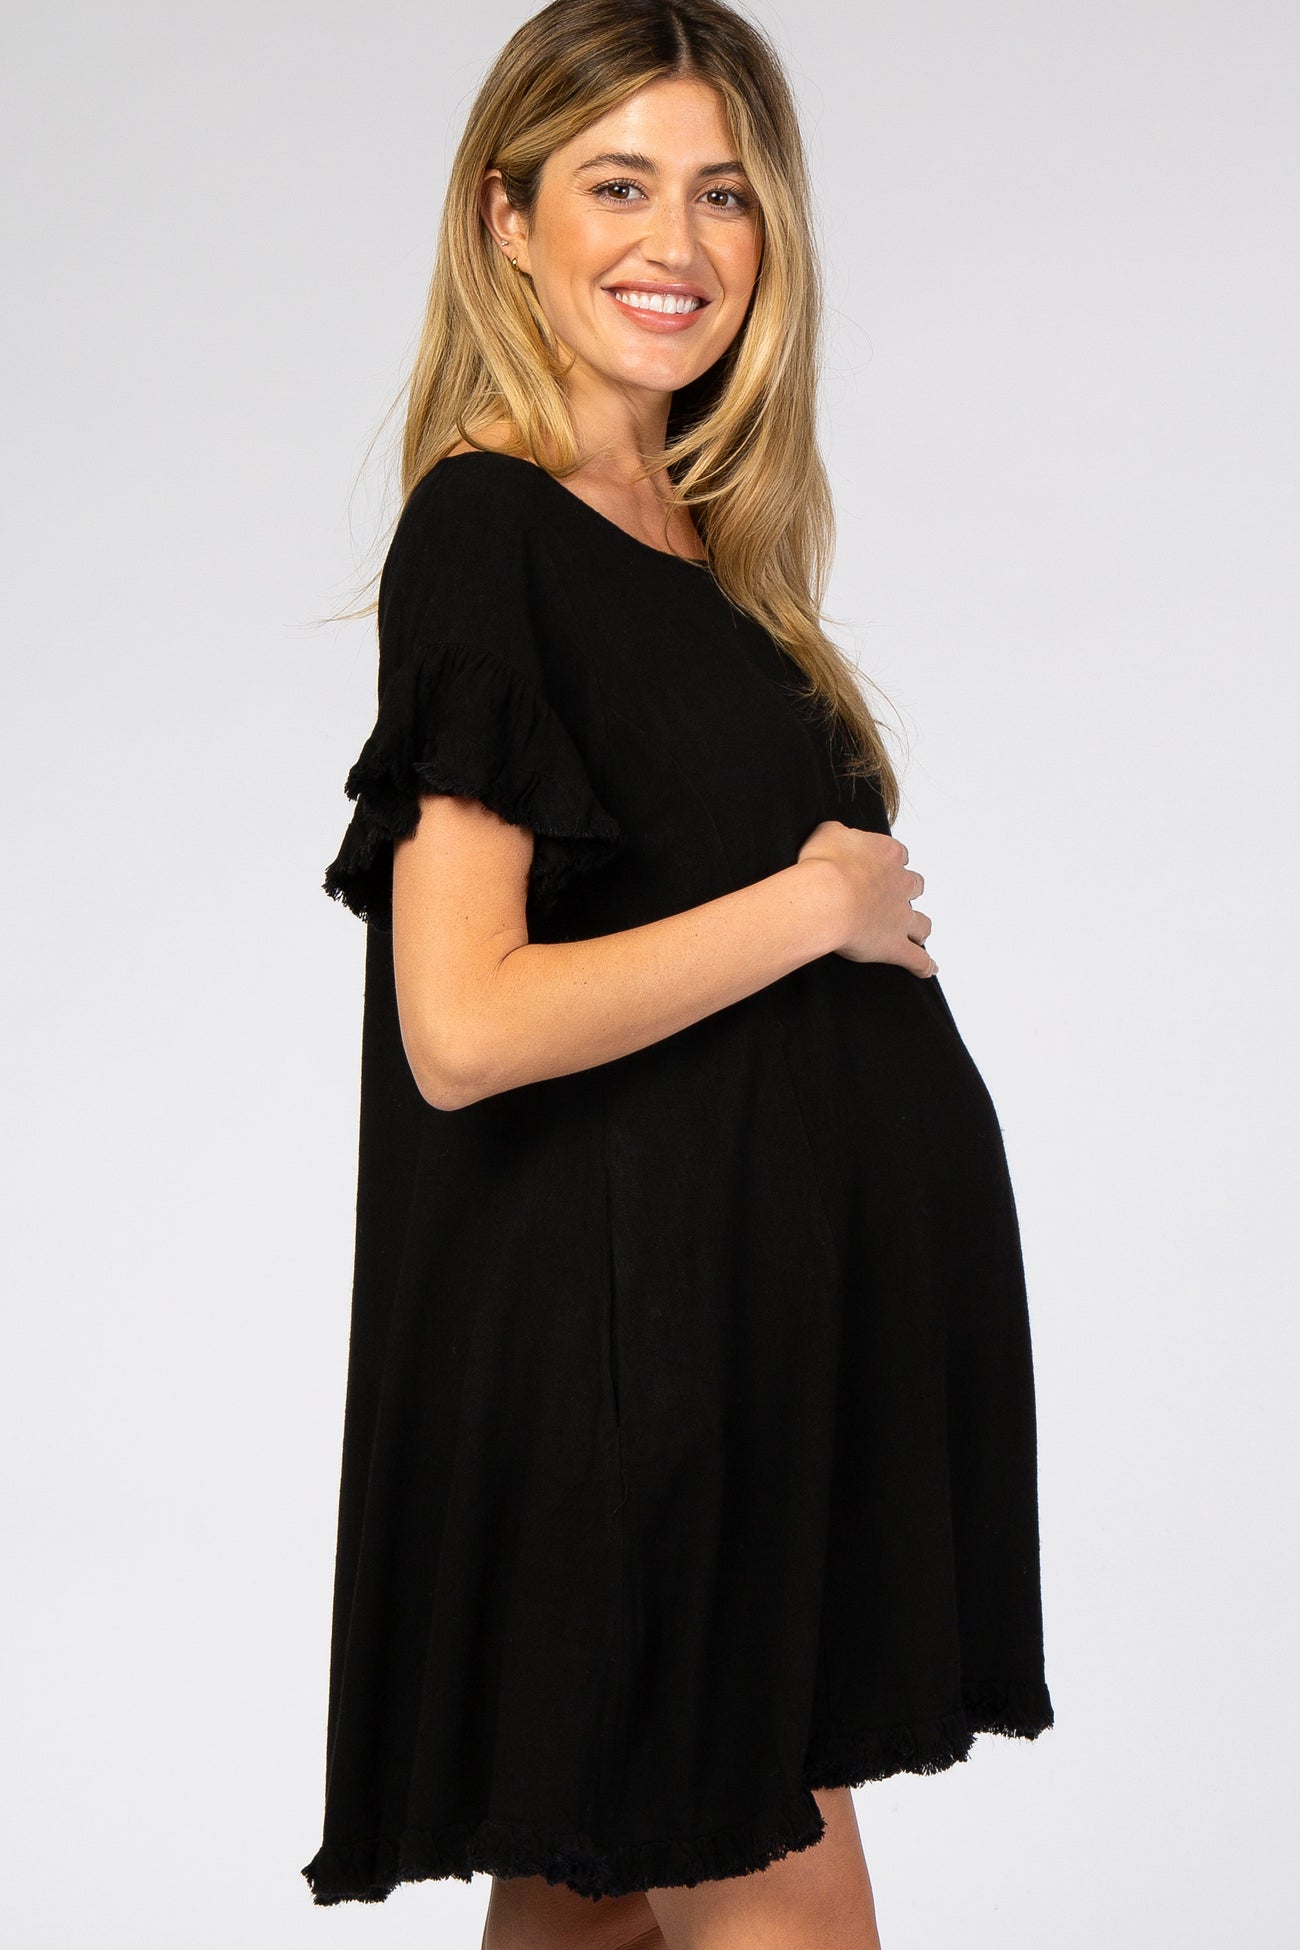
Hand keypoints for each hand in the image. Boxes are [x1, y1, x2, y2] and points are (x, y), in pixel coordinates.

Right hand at [797, 821, 936, 976]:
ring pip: (921, 923)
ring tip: (916, 933)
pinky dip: (924, 965)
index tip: (879, 866)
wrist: (827, 897)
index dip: (889, 862)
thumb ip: (839, 833)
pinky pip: (916, 959)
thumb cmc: (824, 865)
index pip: (897, 855)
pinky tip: (928, 969)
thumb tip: (840, 836)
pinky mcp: (894, 945)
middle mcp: (899, 884)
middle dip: (908, 892)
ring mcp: (900, 917)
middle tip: (896, 898)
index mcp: (886, 855)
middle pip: (915, 887)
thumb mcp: (827, 834)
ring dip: (920, 928)